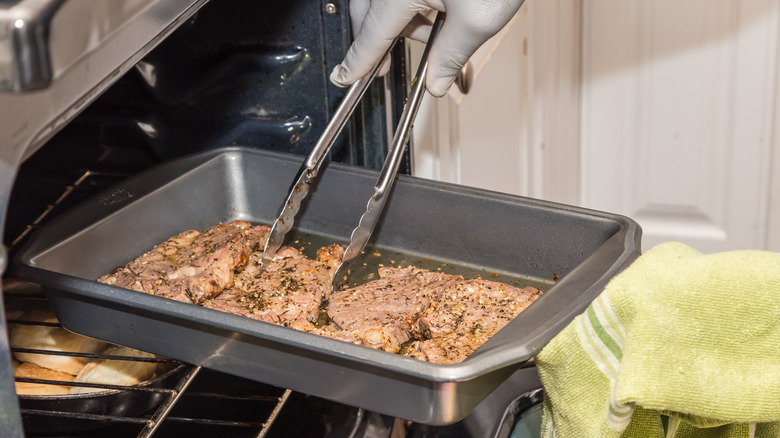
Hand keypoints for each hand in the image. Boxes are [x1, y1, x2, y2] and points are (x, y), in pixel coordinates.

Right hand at [329, 0, 524, 96]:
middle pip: (366, 14)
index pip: (370, 36)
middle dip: (374, 42)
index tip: (342, 77)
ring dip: (397, 22)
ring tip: (430, 37)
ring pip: (382, 0)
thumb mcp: (477, 21)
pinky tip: (434, 12)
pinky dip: (408, 4)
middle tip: (380, 67)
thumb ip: (451, 57)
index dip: (356, 62)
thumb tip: (437, 83)